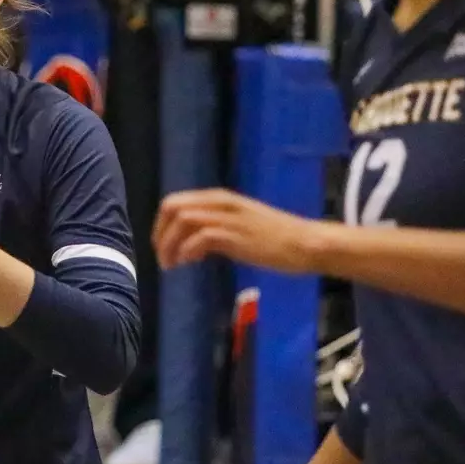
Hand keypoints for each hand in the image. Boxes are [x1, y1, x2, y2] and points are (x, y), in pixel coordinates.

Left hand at [153, 189, 323, 272]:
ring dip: (170, 244)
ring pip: (183, 220)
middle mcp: (220, 203)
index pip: (174, 201)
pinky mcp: (236, 235)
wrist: (303, 243)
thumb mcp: (238, 226)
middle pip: (173, 207)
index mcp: (219, 198)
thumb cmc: (274, 238)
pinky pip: (201, 237)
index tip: (161, 246)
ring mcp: (228, 218)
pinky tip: (191, 262)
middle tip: (162, 257)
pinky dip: (189, 250)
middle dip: (160, 233)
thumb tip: (189, 244)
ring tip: (172, 265)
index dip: (161, 224)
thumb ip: (214, 229)